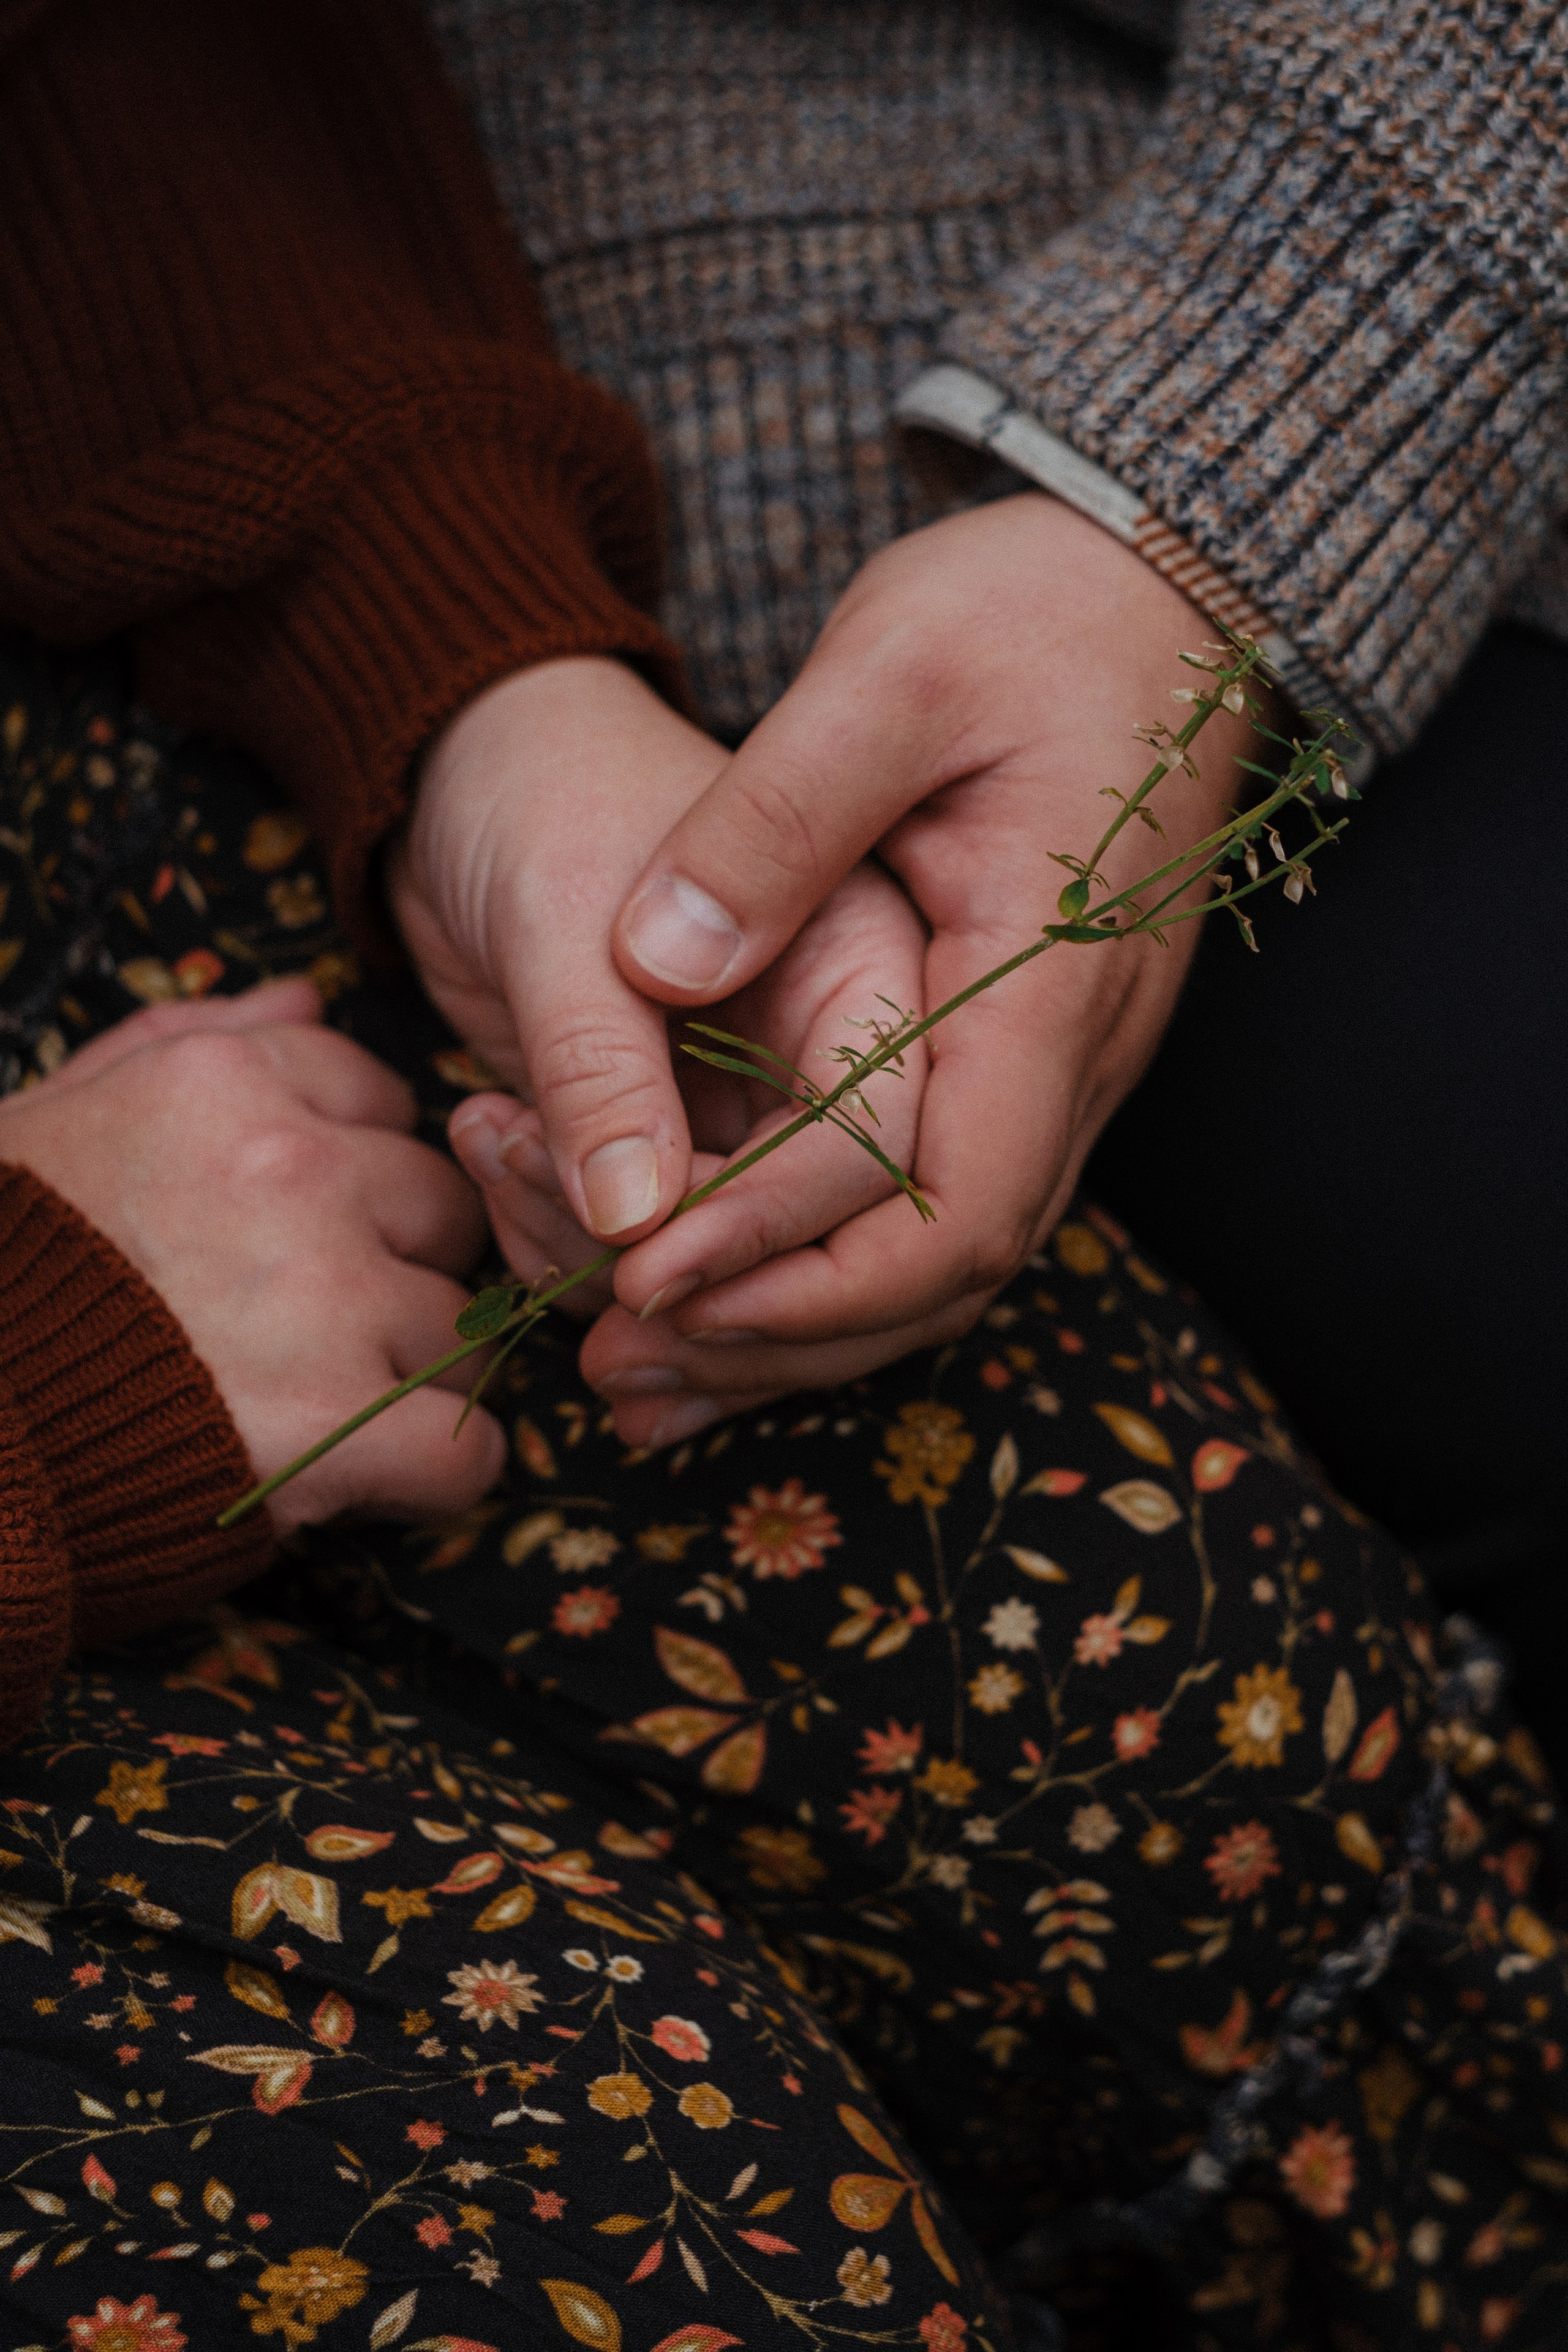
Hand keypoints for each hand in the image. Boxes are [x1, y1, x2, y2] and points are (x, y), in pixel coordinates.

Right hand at [0, 980, 501, 1530]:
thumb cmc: (0, 1266)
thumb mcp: (62, 1114)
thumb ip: (188, 1037)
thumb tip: (309, 994)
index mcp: (225, 1086)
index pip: (379, 1097)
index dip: (353, 1171)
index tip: (309, 1223)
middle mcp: (293, 1171)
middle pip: (439, 1207)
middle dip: (401, 1262)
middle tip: (329, 1320)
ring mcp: (327, 1297)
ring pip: (459, 1323)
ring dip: (414, 1368)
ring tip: (332, 1402)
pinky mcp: (341, 1424)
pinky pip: (466, 1444)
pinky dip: (441, 1469)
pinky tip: (381, 1472)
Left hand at [389, 658, 928, 1366]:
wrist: (516, 728)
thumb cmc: (580, 745)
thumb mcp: (608, 839)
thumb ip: (620, 1023)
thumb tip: (630, 1205)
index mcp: (950, 957)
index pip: (937, 1169)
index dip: (799, 1246)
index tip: (646, 1276)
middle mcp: (932, 1047)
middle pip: (909, 1263)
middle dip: (756, 1331)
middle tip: (608, 1361)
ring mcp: (849, 1106)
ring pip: (837, 1277)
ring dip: (700, 1326)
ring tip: (555, 1311)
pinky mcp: (754, 1142)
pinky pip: (757, 1251)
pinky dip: (660, 1284)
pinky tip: (555, 1271)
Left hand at [596, 495, 1254, 1432]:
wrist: (1161, 589)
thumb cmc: (1037, 612)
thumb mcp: (890, 671)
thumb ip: (777, 818)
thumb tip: (660, 961)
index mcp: (1049, 980)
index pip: (945, 1202)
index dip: (798, 1268)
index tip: (647, 1275)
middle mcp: (1076, 1059)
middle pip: (939, 1274)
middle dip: (775, 1336)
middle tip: (612, 1359)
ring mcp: (1061, 1069)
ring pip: (939, 1265)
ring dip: (791, 1328)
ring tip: (636, 1360)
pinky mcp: (1022, 1058)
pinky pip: (932, 1209)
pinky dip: (824, 1272)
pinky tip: (718, 1295)